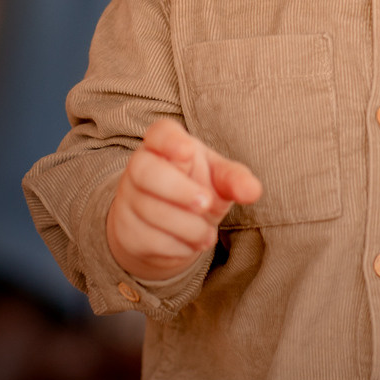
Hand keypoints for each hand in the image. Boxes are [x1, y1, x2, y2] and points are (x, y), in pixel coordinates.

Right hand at [106, 117, 261, 282]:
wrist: (168, 229)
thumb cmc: (196, 189)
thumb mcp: (218, 179)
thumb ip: (234, 180)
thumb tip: (252, 191)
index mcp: (164, 145)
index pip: (159, 133)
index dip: (170, 141)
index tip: (188, 152)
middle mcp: (140, 167)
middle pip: (146, 172)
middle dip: (178, 190)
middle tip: (206, 203)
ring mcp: (129, 199)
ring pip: (151, 211)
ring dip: (188, 227)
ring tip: (206, 233)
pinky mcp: (127, 231)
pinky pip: (150, 239)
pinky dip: (178, 246)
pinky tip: (191, 243)